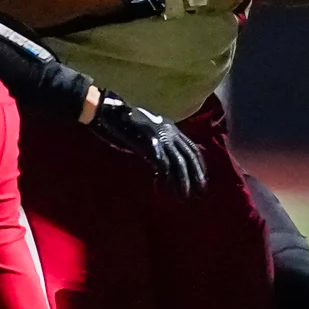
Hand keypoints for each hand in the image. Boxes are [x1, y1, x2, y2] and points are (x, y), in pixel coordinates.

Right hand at [88, 92, 207, 196]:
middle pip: (189, 156)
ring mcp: (160, 136)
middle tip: (199, 193)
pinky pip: (162, 165)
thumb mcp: (146, 132)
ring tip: (182, 197)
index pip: (192, 148)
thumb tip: (164, 161)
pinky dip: (164, 179)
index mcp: (170, 127)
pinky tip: (161, 190)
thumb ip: (157, 143)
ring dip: (182, 182)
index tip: (201, 180)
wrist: (106, 111)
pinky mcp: (149, 143)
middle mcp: (169, 131)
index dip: (199, 165)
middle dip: (196, 176)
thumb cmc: (122, 123)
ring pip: (179, 163)